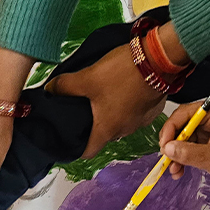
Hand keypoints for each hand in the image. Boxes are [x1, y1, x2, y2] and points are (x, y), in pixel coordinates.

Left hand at [45, 43, 166, 158]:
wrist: (159, 58)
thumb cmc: (125, 72)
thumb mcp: (87, 77)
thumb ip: (65, 86)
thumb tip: (50, 89)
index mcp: (107, 130)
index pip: (88, 152)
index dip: (77, 148)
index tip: (71, 141)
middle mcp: (125, 131)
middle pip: (104, 135)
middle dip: (94, 125)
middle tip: (84, 109)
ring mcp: (140, 121)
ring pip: (120, 123)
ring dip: (112, 113)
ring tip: (103, 96)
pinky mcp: (151, 109)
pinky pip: (135, 113)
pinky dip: (127, 106)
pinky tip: (123, 90)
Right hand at [159, 100, 209, 209]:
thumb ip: (188, 152)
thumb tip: (167, 148)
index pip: (186, 113)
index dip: (171, 128)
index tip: (164, 146)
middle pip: (182, 125)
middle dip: (173, 144)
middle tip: (166, 159)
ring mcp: (209, 128)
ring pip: (183, 137)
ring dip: (176, 154)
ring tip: (174, 170)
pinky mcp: (206, 140)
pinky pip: (188, 146)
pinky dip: (182, 158)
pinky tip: (179, 171)